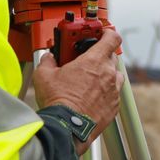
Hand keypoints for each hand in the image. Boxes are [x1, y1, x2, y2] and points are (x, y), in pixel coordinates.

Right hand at [33, 28, 121, 146]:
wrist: (68, 127)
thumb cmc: (59, 102)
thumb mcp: (44, 75)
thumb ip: (48, 61)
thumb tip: (48, 58)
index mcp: (94, 61)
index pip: (112, 37)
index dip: (107, 33)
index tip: (101, 33)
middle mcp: (108, 74)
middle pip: (111, 56)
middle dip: (99, 56)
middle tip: (86, 60)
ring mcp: (113, 91)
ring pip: (115, 75)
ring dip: (105, 74)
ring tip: (89, 80)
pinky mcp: (114, 106)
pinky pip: (113, 93)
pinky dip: (105, 92)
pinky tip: (92, 96)